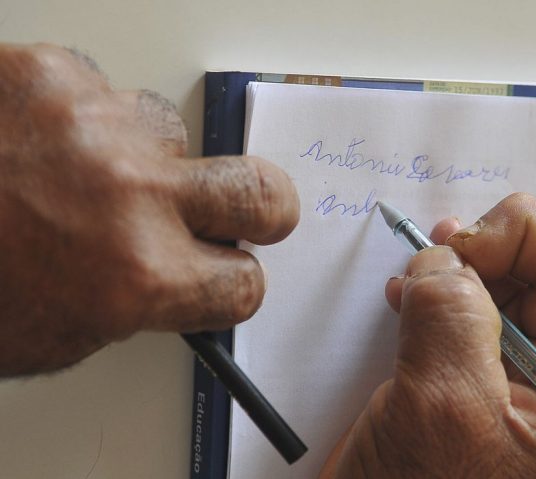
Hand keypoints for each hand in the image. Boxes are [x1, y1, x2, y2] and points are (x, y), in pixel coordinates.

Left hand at [0, 44, 298, 375]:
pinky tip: (37, 140)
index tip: (226, 274)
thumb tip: (184, 277)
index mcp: (134, 277)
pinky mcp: (49, 73)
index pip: (244, 282)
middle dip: (266, 209)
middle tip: (249, 212)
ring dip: (141, 155)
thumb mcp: (60, 332)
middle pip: (262, 192)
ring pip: (169, 131)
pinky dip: (80, 117)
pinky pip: (101, 91)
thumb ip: (143, 302)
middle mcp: (130, 196)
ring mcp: (95, 125)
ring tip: (80, 171)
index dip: (235, 283)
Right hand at [321, 193, 535, 477]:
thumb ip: (451, 321)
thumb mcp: (442, 408)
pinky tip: (407, 293)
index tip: (485, 258)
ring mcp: (517, 372)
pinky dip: (442, 283)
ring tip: (422, 268)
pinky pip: (474, 302)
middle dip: (503, 247)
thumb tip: (445, 260)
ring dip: (469, 259)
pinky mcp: (475, 368)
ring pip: (515, 279)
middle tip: (446, 254)